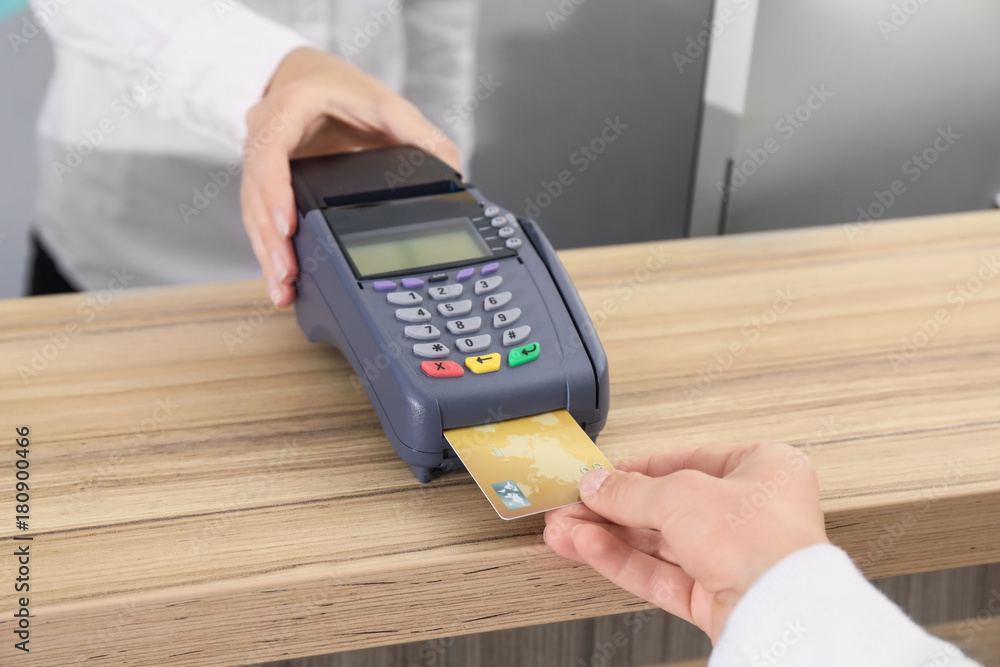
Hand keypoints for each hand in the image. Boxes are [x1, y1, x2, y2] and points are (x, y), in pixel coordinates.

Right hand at [240, 47, 461, 306]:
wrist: (313, 80)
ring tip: (283, 288)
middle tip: (287, 274)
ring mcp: (259, 161)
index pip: (271, 152)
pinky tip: (283, 278)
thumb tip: (455, 171)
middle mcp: (265, 134)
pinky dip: (270, 249)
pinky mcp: (264, 183)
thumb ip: (420, 135)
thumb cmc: (345, 90)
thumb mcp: (387, 105)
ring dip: (267, 252)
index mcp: (290, 107)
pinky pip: (260, 217)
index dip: (274, 191)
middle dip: (271, 237)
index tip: (287, 226)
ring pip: (252, 211)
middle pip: (255, 192)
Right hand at [544, 442, 827, 642]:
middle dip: (612, 508)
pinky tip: (587, 548)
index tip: (601, 475)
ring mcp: (734, 559)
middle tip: (573, 505)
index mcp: (763, 469)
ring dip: (608, 535)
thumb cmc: (763, 540)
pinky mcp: (716, 598)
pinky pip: (661, 575)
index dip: (638, 468)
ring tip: (564, 529)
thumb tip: (597, 484)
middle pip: (667, 506)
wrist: (781, 612)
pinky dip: (622, 561)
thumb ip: (630, 489)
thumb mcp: (681, 494)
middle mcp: (752, 514)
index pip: (688, 462)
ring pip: (658, 543)